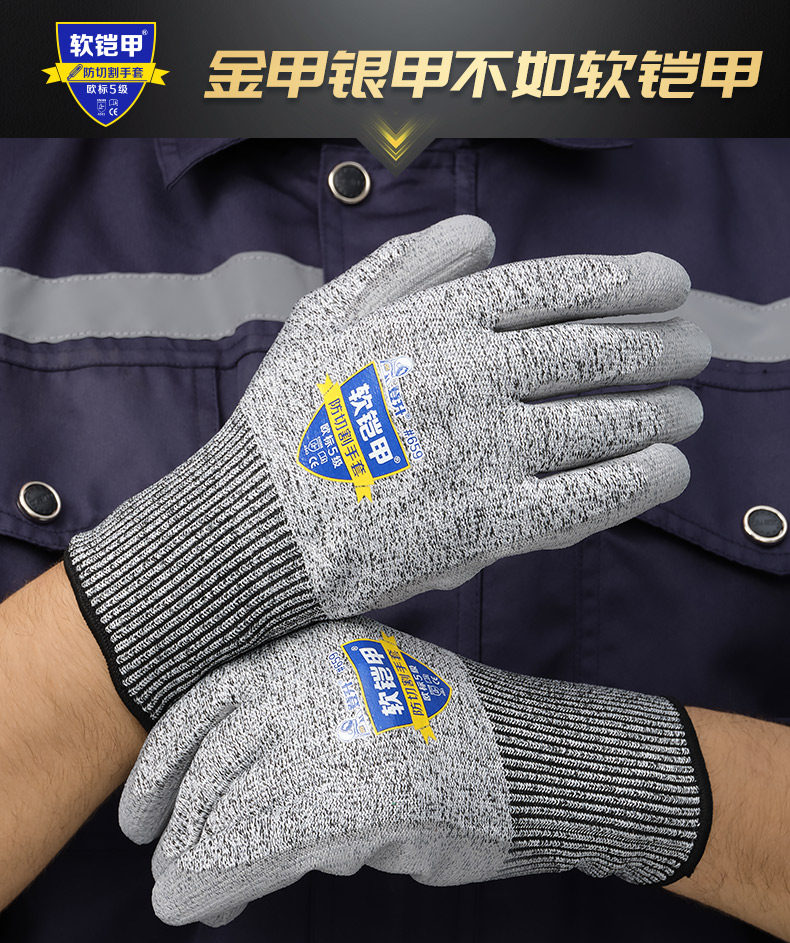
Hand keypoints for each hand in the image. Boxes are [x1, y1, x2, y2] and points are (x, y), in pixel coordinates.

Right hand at [65, 216, 709, 725]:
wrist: (256, 523)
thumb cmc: (291, 417)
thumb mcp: (326, 316)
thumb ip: (405, 265)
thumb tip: (484, 235)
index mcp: (436, 322)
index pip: (557, 289)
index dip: (627, 282)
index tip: (673, 284)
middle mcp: (469, 378)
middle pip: (594, 353)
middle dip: (658, 347)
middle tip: (694, 348)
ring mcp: (481, 453)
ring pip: (599, 423)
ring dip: (659, 412)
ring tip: (688, 409)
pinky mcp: (484, 526)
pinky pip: (581, 499)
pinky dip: (635, 482)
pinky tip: (666, 469)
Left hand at [120, 617, 710, 926]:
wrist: (538, 758)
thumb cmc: (449, 733)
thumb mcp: (362, 694)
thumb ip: (294, 726)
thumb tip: (221, 798)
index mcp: (314, 650)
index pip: (208, 702)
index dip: (160, 766)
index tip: (140, 818)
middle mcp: (318, 681)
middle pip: (216, 762)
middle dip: (182, 827)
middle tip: (168, 873)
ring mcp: (341, 734)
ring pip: (233, 809)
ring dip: (196, 864)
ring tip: (186, 900)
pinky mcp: (361, 795)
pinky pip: (266, 846)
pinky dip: (225, 880)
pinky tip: (208, 904)